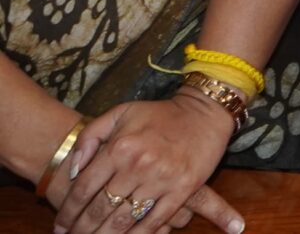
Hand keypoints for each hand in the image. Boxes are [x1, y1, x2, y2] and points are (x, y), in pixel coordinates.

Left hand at [54, 95, 242, 233]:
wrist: (205, 112)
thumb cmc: (159, 114)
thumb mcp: (120, 113)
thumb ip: (90, 137)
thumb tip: (73, 170)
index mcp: (120, 147)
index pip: (84, 188)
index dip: (68, 211)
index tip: (60, 225)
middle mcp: (139, 165)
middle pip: (100, 208)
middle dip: (81, 229)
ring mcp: (162, 179)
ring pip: (124, 220)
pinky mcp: (183, 189)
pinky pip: (154, 221)